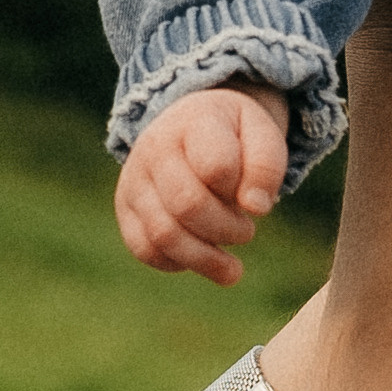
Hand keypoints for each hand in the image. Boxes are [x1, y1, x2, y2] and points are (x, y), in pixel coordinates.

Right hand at [115, 83, 290, 285]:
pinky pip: (144, 249)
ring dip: (205, 258)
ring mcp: (134, 180)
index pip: (216, 167)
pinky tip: (201, 258)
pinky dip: (178, 263)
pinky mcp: (126, 210)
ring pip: (163, 234)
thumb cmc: (233, 136)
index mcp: (193, 123)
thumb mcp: (261, 135)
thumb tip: (256, 208)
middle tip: (246, 231)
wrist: (190, 126)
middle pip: (187, 205)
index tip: (253, 195)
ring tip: (231, 267)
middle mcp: (154, 149)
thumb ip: (265, 165)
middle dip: (227, 230)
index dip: (242, 190)